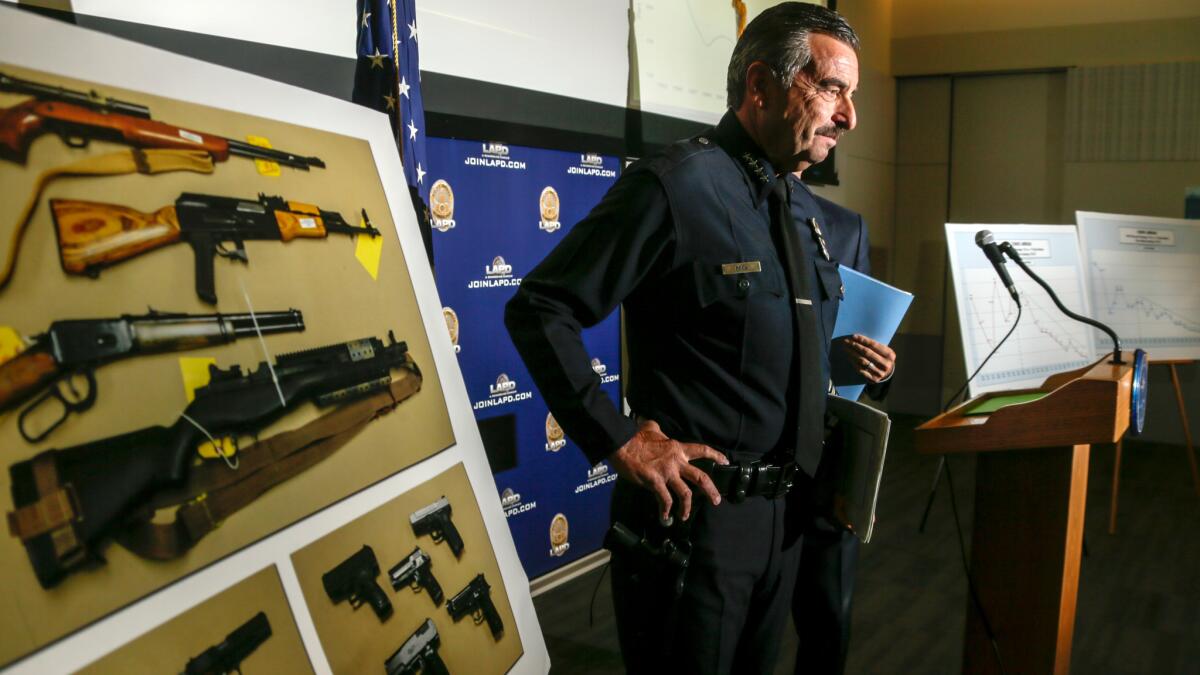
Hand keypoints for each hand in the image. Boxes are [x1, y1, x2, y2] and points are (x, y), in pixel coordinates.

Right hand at [608, 420, 727, 521]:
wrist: (621, 444)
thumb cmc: (635, 436)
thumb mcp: (651, 428)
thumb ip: (658, 429)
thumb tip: (654, 425)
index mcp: (677, 449)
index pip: (702, 450)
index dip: (715, 456)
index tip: (725, 461)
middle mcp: (676, 462)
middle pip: (700, 477)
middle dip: (711, 490)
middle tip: (716, 500)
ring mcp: (667, 473)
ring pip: (685, 494)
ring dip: (687, 508)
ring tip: (685, 516)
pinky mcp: (655, 482)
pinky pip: (664, 500)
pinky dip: (665, 511)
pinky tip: (664, 517)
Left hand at [838, 334, 894, 382]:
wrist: (887, 373)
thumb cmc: (882, 357)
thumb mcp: (883, 350)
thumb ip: (874, 345)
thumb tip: (856, 337)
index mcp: (890, 355)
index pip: (873, 345)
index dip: (863, 340)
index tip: (854, 336)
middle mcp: (886, 364)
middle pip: (867, 352)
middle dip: (856, 346)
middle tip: (847, 341)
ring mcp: (880, 372)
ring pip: (862, 361)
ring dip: (852, 353)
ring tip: (846, 348)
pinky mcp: (874, 379)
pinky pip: (861, 369)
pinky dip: (854, 362)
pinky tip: (849, 357)